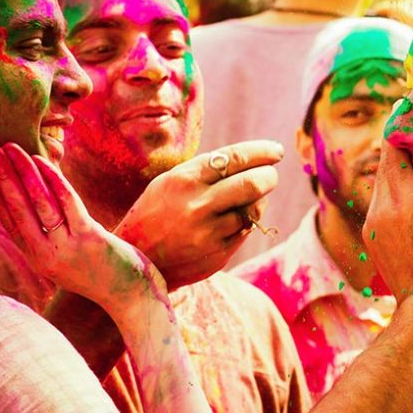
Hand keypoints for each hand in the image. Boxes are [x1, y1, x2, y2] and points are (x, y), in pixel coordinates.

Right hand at [0, 143, 163, 311]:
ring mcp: (67, 247)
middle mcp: (47, 255)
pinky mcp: (89, 238)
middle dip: (4, 178)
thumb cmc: (104, 274)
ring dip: (24, 174)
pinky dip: (54, 181)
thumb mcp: (70, 261)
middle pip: (19, 210)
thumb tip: (41, 210)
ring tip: (11, 151)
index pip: (10, 223)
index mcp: (40, 259)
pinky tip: (43, 163)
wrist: (132, 296)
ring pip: (40, 204)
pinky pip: (68, 203)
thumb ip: (53, 240)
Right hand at [114, 140, 282, 288]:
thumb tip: (256, 161)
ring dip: (258, 200)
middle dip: (269, 176)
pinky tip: (235, 218)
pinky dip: (246, 221)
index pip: (235, 158)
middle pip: (253, 184)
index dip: (262, 152)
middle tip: (270, 174)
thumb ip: (209, 172)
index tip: (276, 150)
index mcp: (184, 180)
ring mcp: (209, 234)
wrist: (136, 261)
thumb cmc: (157, 211)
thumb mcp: (172, 182)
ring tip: (248, 197)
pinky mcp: (218, 255)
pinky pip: (245, 231)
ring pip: (253, 210)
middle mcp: (198, 206)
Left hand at [363, 136, 412, 319]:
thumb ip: (403, 174)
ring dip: (409, 175)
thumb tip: (395, 137)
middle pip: (390, 172)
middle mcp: (377, 215)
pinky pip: (397, 213)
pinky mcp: (389, 250)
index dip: (402, 131)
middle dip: (405, 151)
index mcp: (386, 202)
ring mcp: (381, 235)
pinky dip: (410, 199)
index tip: (412, 107)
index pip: (390, 154)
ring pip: (395, 192)